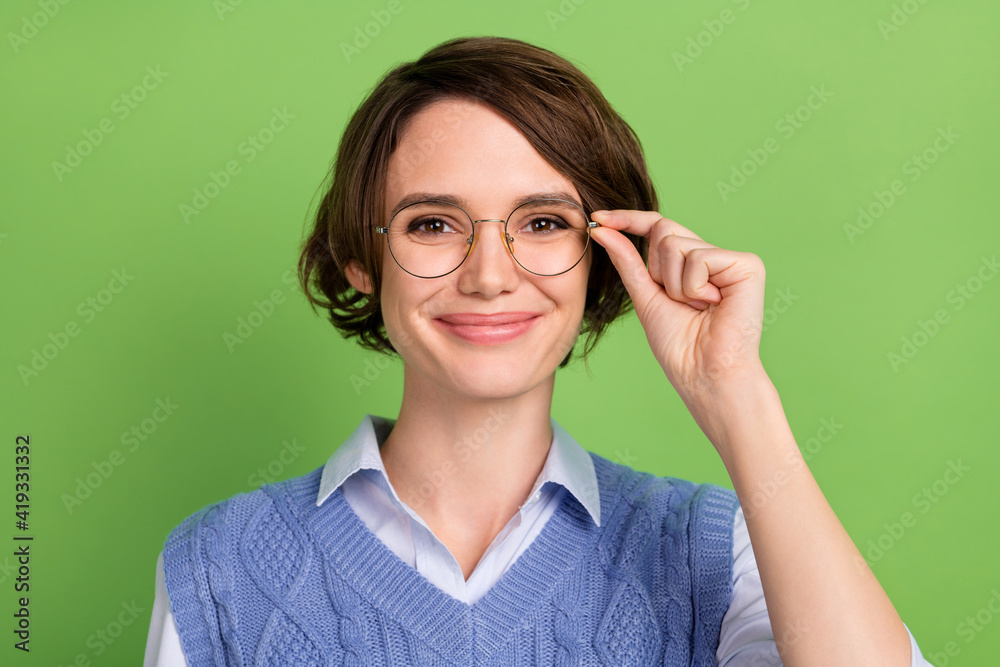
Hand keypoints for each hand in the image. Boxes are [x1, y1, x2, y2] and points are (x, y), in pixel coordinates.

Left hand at [589, 210, 766, 397]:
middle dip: (656, 270)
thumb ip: (628, 260)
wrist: (703, 374)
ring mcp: (731, 259)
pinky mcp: (747, 265)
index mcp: (691, 264)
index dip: (628, 220)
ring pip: (676, 245)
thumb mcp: (645, 295)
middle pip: (664, 231)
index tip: (597, 219)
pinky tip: (712, 306)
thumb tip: (602, 228)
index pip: (657, 227)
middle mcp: (712, 256)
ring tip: (697, 309)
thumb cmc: (678, 345)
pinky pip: (698, 258)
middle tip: (678, 302)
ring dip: (674, 285)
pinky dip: (694, 287)